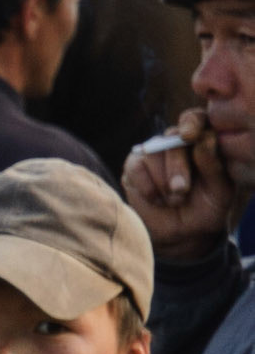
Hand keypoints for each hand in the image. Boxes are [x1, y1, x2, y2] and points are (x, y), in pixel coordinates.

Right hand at [121, 108, 234, 262]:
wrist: (182, 234)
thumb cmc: (206, 208)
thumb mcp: (219, 191)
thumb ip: (214, 165)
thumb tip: (202, 141)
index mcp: (202, 141)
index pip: (196, 119)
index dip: (191, 123)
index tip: (189, 136)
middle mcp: (176, 142)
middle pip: (172, 138)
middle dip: (176, 166)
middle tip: (181, 190)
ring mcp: (153, 153)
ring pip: (152, 153)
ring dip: (162, 182)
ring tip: (173, 201)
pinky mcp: (134, 167)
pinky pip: (136, 168)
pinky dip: (147, 188)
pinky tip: (157, 200)